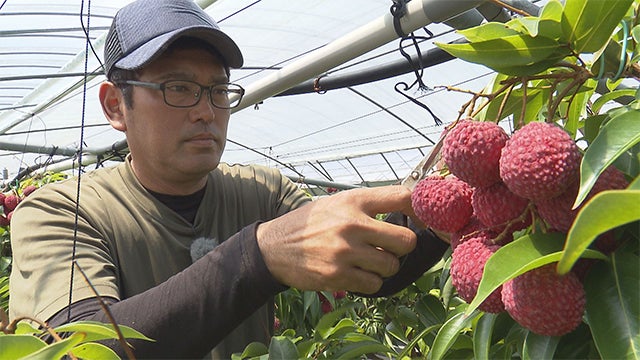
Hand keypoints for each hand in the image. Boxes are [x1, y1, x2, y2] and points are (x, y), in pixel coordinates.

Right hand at [256, 185, 417, 293]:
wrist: (273, 247)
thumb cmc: (310, 224)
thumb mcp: (337, 203)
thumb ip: (369, 205)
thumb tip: (409, 206)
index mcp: (354, 200)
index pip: (402, 197)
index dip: (420, 210)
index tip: (422, 220)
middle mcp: (352, 224)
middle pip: (406, 241)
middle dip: (401, 247)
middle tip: (388, 247)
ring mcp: (345, 251)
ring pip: (391, 266)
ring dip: (384, 267)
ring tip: (367, 261)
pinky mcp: (337, 275)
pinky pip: (374, 284)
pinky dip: (369, 282)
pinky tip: (355, 273)